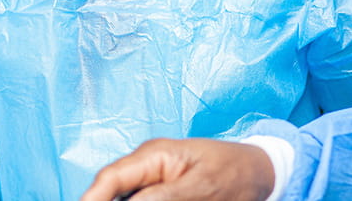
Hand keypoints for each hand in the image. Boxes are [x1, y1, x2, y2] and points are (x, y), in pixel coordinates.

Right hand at [80, 137, 274, 200]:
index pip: (110, 178)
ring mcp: (153, 181)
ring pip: (125, 198)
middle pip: (111, 193)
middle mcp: (147, 167)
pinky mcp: (162, 194)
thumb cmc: (234, 173)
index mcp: (153, 155)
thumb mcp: (201, 187)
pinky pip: (141, 200)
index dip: (91, 199)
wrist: (260, 172)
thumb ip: (164, 196)